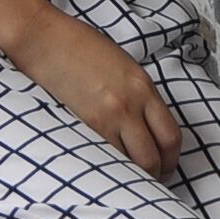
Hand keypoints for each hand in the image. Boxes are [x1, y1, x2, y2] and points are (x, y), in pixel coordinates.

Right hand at [5, 5, 184, 178]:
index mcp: (144, 86)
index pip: (171, 135)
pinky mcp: (86, 124)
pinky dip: (113, 166)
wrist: (47, 40)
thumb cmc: (81, 46)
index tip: (167, 164)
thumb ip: (138, 94)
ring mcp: (108, 116)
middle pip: (155, 155)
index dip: (172, 158)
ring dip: (135, 174)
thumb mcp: (123, 66)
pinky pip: (107, 156)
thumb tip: (147, 123)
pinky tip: (110, 168)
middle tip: (153, 178)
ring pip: (133, 162)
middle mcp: (131, 103)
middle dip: (158, 173)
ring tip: (131, 178)